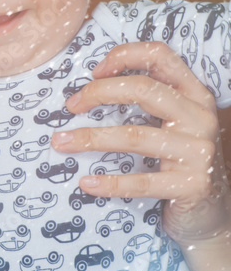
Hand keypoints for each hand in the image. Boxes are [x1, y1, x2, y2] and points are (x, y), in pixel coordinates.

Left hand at [51, 41, 230, 245]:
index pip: (160, 56)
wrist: (210, 214)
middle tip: (71, 106)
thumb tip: (91, 88)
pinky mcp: (192, 185)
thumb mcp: (175, 124)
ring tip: (61, 142)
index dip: (124, 56)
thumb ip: (149, 101)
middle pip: (144, 89)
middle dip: (99, 93)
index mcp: (195, 95)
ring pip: (135, 136)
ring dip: (91, 138)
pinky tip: (86, 183)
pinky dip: (109, 183)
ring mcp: (199, 152)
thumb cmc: (181, 163)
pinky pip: (142, 181)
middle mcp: (200, 117)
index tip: (94, 72)